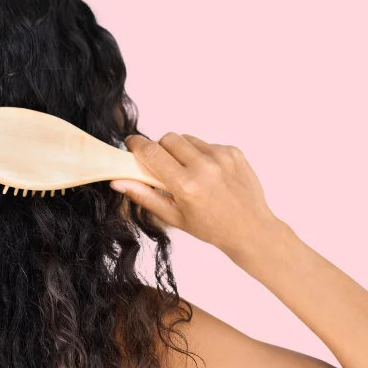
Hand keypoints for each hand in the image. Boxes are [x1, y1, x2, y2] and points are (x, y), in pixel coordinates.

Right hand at [110, 132, 281, 257]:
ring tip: (188, 172)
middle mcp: (205, 167)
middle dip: (160, 148)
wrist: (250, 229)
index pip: (152, 152)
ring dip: (180, 151)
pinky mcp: (233, 152)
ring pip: (187, 139)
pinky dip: (201, 154)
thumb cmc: (210, 227)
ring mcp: (222, 157)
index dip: (137, 145)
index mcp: (186, 186)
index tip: (130, 144)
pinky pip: (206, 144)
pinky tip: (207, 174)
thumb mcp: (173, 217)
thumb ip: (144, 196)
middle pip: (168, 139)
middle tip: (161, 165)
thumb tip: (118, 181)